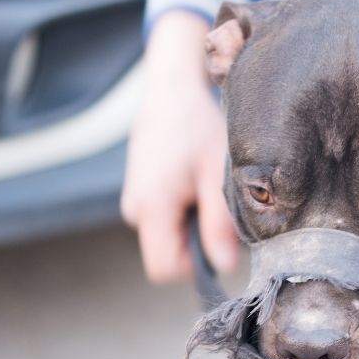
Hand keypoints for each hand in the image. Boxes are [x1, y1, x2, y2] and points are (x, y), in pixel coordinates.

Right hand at [122, 11, 238, 282]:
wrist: (172, 89)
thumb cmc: (199, 126)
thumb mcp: (219, 175)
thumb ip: (220, 225)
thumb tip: (225, 266)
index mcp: (151, 207)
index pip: (164, 269)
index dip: (194, 266)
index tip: (218, 238)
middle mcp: (134, 209)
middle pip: (166, 255)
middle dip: (196, 242)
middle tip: (215, 202)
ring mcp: (133, 201)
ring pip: (168, 236)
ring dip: (192, 221)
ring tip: (205, 183)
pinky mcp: (139, 191)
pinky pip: (164, 218)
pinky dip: (184, 207)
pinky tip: (194, 177)